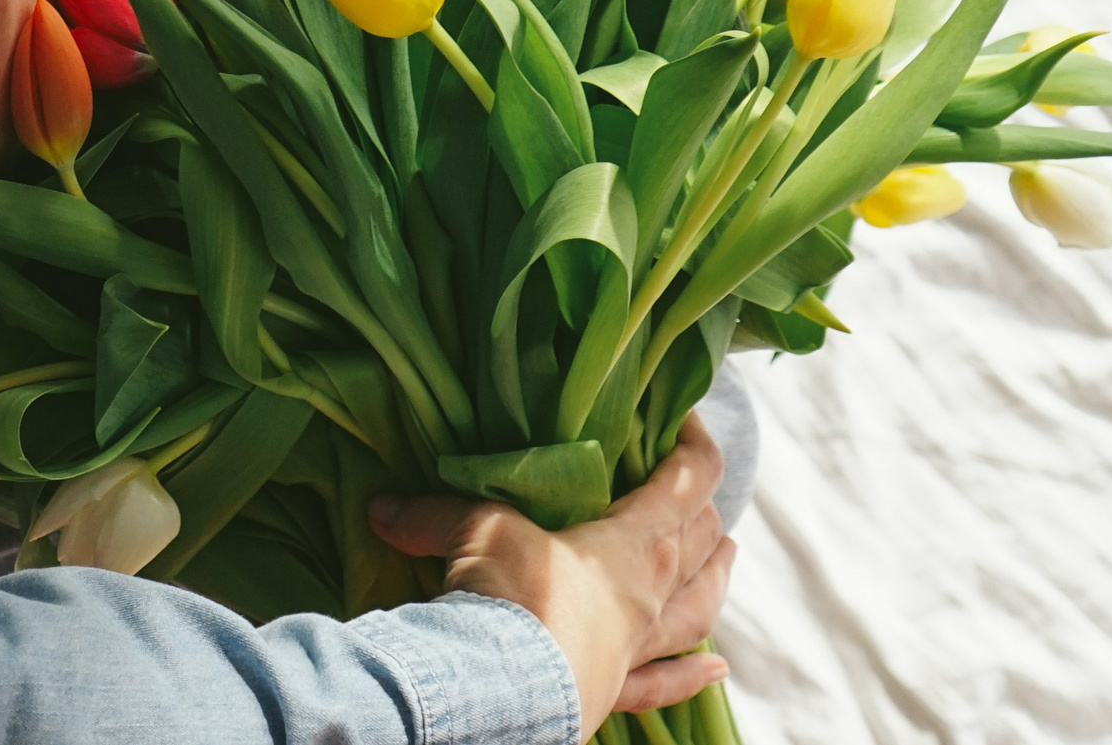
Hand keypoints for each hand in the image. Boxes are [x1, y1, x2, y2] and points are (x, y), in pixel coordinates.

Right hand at [368, 416, 737, 734]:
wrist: (502, 691)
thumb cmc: (509, 597)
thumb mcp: (474, 530)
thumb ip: (435, 512)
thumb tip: (383, 508)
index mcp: (631, 543)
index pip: (687, 482)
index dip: (694, 447)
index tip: (683, 420)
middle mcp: (648, 593)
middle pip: (699, 543)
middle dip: (705, 511)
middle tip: (698, 491)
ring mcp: (636, 647)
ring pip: (697, 609)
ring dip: (716, 580)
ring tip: (727, 557)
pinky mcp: (615, 691)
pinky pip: (664, 683)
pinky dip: (690, 675)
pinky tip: (715, 669)